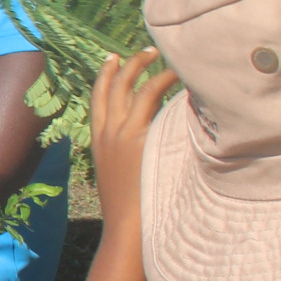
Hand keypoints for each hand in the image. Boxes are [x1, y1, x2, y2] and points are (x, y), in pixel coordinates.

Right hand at [86, 48, 177, 246]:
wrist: (127, 228)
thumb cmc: (130, 211)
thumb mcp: (119, 178)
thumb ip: (128, 156)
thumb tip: (145, 148)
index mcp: (98, 141)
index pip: (98, 99)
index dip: (105, 75)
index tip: (113, 58)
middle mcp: (107, 133)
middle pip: (113, 87)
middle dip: (129, 64)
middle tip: (146, 51)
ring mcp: (123, 134)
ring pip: (134, 88)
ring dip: (150, 69)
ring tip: (169, 58)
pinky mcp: (140, 138)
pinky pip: (153, 99)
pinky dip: (166, 83)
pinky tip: (182, 79)